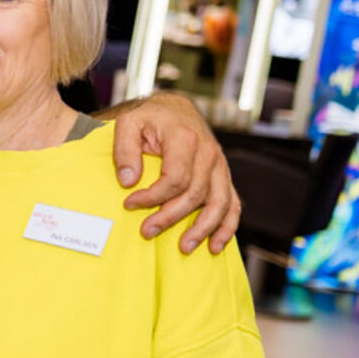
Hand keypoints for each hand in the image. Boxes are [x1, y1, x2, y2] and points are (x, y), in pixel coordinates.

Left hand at [111, 93, 239, 253]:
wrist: (175, 110)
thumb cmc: (151, 119)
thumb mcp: (129, 124)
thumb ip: (125, 150)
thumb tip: (129, 180)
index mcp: (186, 139)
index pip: (174, 178)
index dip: (152, 197)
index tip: (129, 204)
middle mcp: (208, 154)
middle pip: (195, 194)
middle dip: (170, 217)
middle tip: (147, 232)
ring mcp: (219, 166)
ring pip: (220, 203)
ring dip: (203, 228)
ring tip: (184, 247)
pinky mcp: (222, 176)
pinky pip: (233, 204)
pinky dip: (227, 226)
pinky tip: (214, 245)